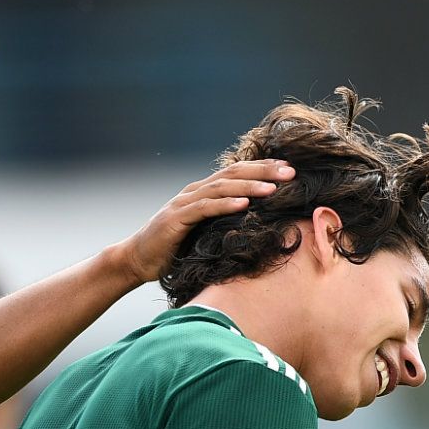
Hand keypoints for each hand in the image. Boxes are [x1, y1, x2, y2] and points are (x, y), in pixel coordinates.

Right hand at [106, 159, 293, 286]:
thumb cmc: (172, 249)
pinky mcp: (176, 218)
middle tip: (290, 173)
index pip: (237, 174)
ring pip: (221, 188)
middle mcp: (195, 191)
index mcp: (203, 192)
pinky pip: (205, 208)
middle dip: (264, 172)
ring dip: (249, 187)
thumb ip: (223, 222)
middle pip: (234, 174)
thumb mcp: (204, 232)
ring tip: (273, 188)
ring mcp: (184, 203)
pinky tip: (244, 204)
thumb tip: (255, 223)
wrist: (137, 259)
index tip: (289, 170)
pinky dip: (225, 204)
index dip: (263, 169)